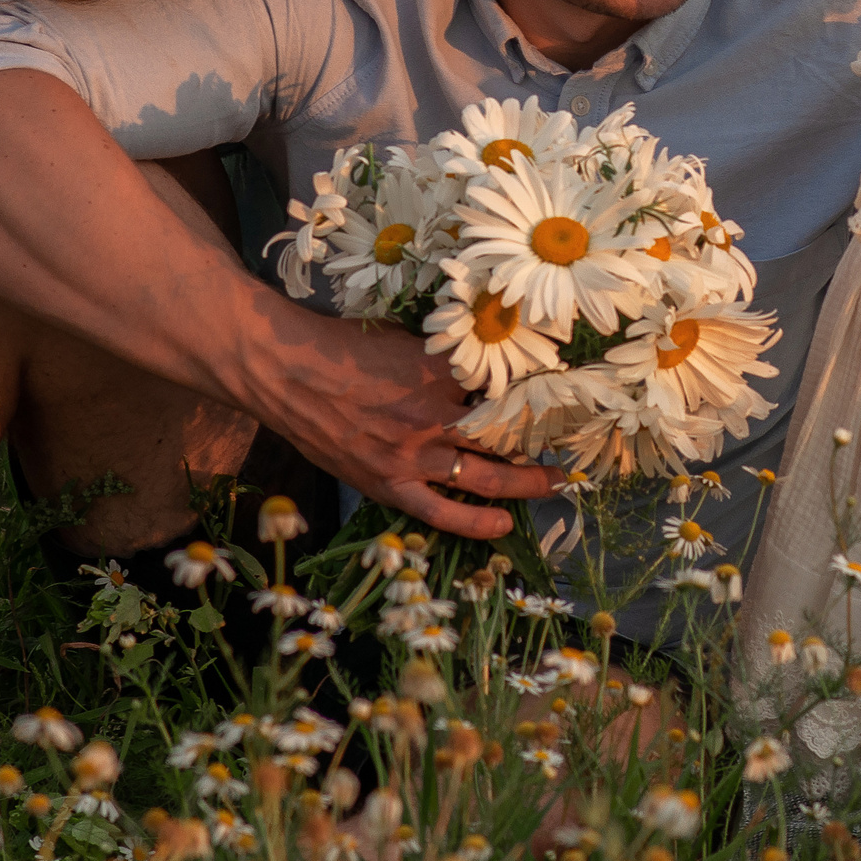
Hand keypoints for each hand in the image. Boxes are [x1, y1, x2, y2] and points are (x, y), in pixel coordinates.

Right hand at [254, 308, 556, 538]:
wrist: (288, 371)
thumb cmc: (344, 345)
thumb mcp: (405, 336)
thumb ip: (446, 353)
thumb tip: (486, 356)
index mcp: (442, 371)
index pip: (506, 387)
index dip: (538, 396)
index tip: (564, 398)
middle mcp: (435, 415)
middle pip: (506, 434)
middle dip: (544, 441)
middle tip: (572, 445)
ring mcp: (413, 454)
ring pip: (485, 474)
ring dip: (526, 481)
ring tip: (556, 483)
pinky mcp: (389, 483)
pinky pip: (441, 512)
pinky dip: (476, 522)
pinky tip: (504, 524)